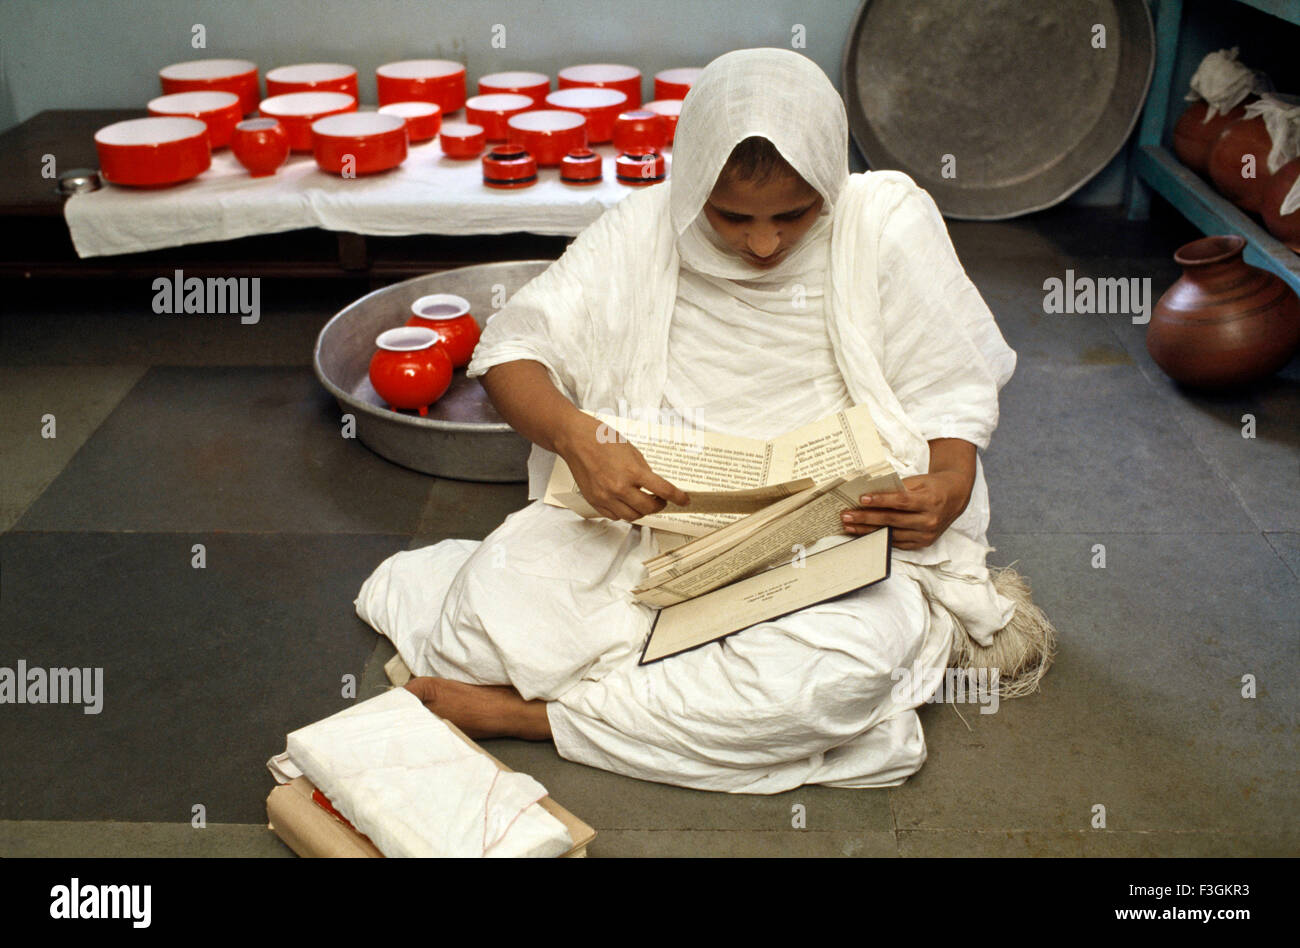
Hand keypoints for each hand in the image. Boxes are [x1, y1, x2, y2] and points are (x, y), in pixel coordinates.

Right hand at [555, 414, 688, 521]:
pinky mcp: (594, 501)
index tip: (684, 500)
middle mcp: (619, 487)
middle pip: (648, 508)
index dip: (677, 497)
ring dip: (642, 511)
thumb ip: (643, 470)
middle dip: (659, 505)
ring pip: (631, 517)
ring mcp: (605, 497)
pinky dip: (624, 512)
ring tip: (643, 502)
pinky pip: (614, 516)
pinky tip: (626, 503)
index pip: (663, 490)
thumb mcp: (632, 451)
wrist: (575, 440)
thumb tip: (654, 485)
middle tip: (661, 500)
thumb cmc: (601, 439)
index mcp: (632, 471)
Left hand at [840, 471, 972, 550]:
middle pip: (893, 520)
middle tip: (846, 515)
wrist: (955, 497)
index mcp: (930, 501)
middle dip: (866, 518)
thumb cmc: (932, 486)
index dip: (881, 501)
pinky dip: (879, 537)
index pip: (902, 502)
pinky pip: (897, 543)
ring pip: (892, 534)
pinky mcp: (922, 544)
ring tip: (849, 525)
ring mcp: (926, 535)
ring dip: (867, 530)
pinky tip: (863, 533)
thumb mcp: (919, 481)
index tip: (861, 499)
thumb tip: (870, 492)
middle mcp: (929, 520)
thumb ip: (897, 488)